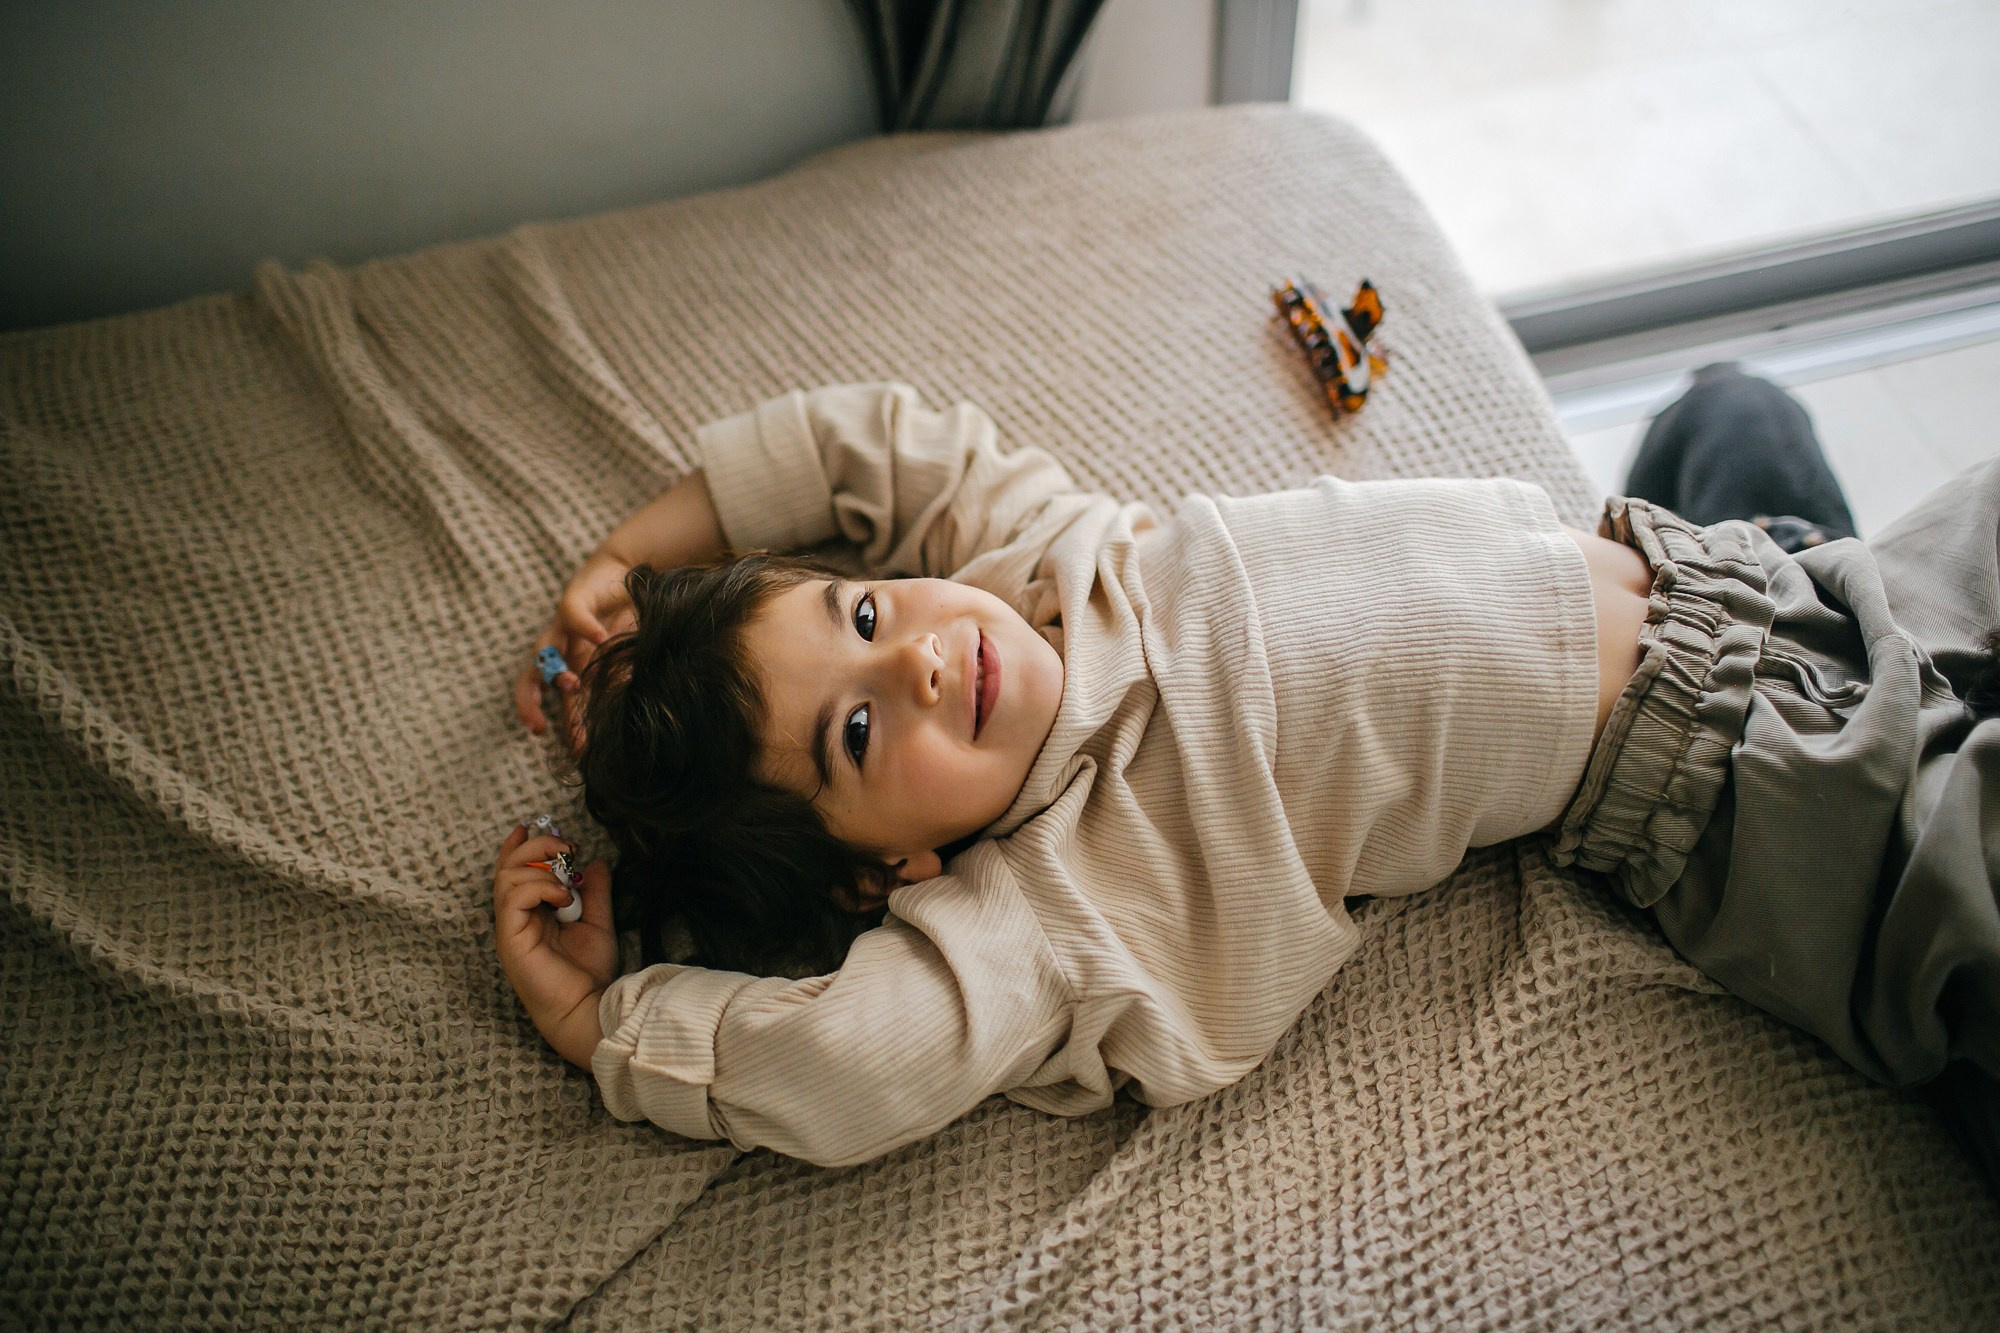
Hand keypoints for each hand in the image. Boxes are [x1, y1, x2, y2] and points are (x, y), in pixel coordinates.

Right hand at [493, 824, 618, 1065]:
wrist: (587, 1008)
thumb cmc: (588, 974)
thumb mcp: (597, 922)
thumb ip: (595, 893)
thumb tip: (594, 862)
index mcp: (531, 913)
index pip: (513, 870)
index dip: (518, 845)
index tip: (530, 826)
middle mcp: (516, 918)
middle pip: (507, 867)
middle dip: (536, 846)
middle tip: (567, 848)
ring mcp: (511, 928)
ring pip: (507, 877)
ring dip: (541, 868)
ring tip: (569, 885)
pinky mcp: (511, 939)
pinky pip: (512, 897)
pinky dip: (539, 887)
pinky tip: (564, 900)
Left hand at [514, 549, 637, 743]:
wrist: (631, 572)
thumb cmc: (628, 618)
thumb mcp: (624, 660)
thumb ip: (617, 687)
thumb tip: (624, 724)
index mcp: (572, 665)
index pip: (559, 701)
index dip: (566, 727)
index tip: (576, 752)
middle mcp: (561, 649)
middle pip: (531, 678)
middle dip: (530, 703)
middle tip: (538, 728)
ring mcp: (563, 626)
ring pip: (543, 651)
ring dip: (555, 670)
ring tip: (573, 685)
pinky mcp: (575, 600)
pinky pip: (572, 617)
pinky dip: (586, 628)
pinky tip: (601, 639)